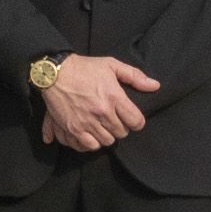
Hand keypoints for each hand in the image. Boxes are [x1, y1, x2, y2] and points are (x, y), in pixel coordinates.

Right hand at [37, 55, 157, 154]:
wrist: (55, 73)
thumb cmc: (85, 68)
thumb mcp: (111, 65)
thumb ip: (135, 76)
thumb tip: (155, 86)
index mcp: (114, 97)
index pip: (136, 121)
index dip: (136, 122)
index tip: (131, 118)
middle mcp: (102, 112)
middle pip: (121, 133)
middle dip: (120, 128)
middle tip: (113, 119)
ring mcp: (86, 122)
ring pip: (106, 142)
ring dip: (106, 135)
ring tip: (101, 126)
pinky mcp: (72, 129)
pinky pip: (88, 146)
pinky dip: (91, 142)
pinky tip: (90, 134)